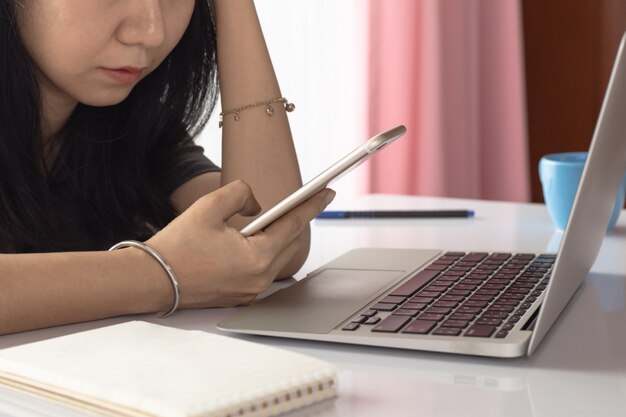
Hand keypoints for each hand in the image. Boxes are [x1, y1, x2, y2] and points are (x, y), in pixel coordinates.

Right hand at [146, 180, 334, 308]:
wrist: (151, 280)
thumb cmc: (177, 246)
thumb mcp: (209, 206)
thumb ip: (241, 193)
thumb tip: (256, 204)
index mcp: (257, 258)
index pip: (293, 225)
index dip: (312, 205)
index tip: (327, 192)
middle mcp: (259, 279)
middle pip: (288, 243)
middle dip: (297, 219)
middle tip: (309, 199)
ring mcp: (250, 291)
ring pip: (276, 256)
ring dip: (279, 236)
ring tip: (279, 216)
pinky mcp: (240, 295)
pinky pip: (262, 269)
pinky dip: (264, 251)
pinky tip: (257, 237)